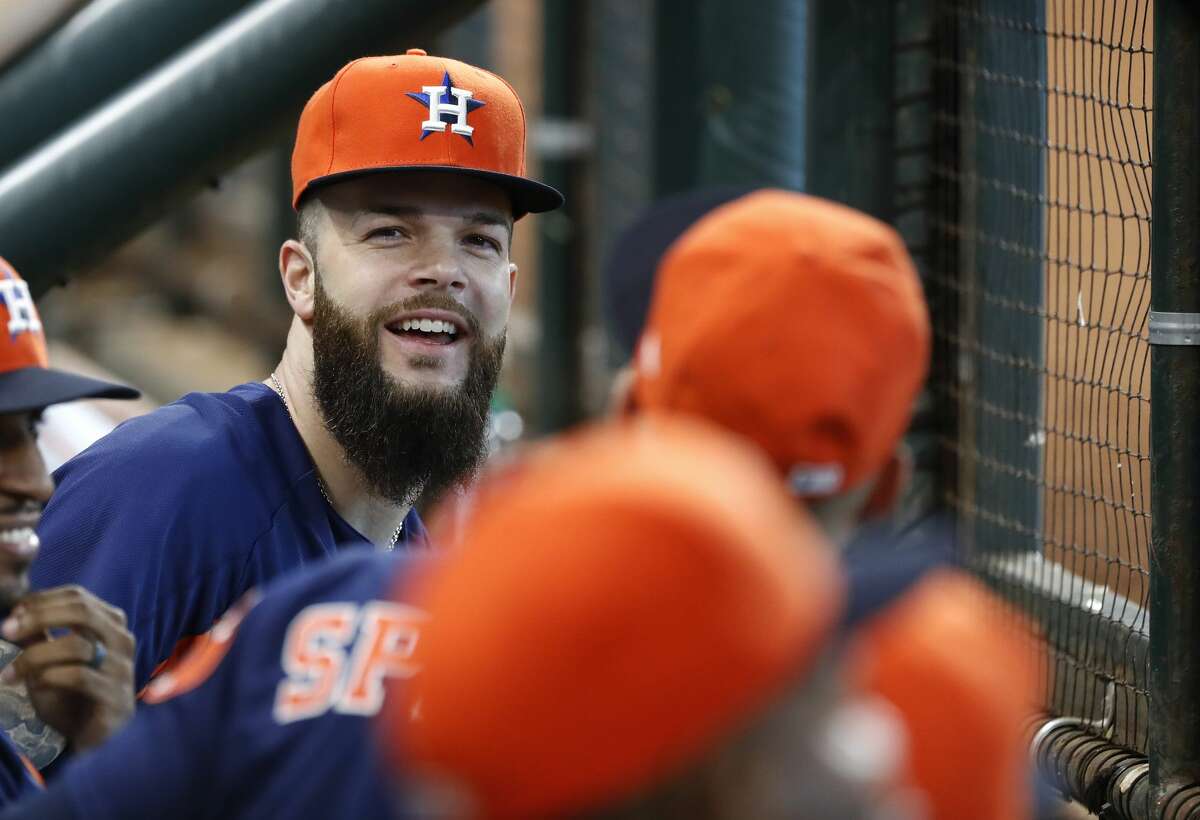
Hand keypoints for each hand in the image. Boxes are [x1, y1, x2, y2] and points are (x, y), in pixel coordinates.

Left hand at [0, 586, 135, 750]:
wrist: (92, 742)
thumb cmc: (71, 698)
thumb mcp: (49, 664)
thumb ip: (38, 639)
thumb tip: (16, 614)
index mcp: (110, 626)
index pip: (78, 597)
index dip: (41, 600)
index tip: (12, 616)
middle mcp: (122, 641)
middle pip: (82, 611)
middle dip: (39, 617)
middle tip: (6, 631)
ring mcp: (123, 668)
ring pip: (77, 645)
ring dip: (34, 656)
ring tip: (9, 673)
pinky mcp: (117, 697)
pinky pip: (79, 677)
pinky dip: (48, 678)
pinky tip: (32, 686)